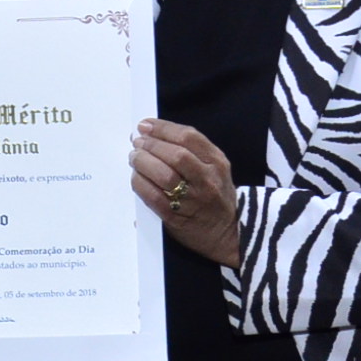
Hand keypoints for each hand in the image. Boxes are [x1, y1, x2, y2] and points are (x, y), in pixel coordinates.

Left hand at [130, 118, 241, 266]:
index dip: (162, 128)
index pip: (188, 137)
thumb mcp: (214, 169)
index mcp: (217, 162)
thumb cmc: (214, 197)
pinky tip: (136, 178)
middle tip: (137, 143)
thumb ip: (190, 151)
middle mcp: (207, 179)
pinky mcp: (177, 218)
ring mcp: (193, 200)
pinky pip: (154, 197)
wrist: (226, 235)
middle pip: (175, 154)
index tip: (144, 125)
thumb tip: (150, 134)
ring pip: (164, 174)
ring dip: (143, 162)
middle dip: (151, 145)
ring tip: (134, 158)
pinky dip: (140, 184)